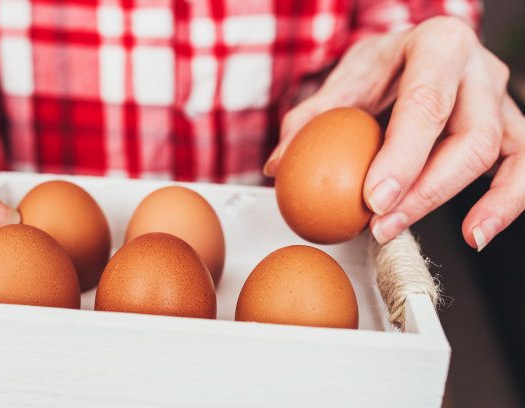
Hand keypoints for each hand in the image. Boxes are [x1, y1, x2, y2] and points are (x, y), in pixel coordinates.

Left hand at [264, 16, 524, 250]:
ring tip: (411, 231)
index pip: (425, 105)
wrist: (415, 53)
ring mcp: (501, 99)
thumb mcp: (344, 79)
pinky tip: (476, 233)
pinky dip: (506, 203)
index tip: (372, 199)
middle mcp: (479, 69)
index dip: (402, 158)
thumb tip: (278, 165)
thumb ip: (310, 118)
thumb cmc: (381, 67)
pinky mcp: (510, 126)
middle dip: (424, 191)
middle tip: (380, 224)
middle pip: (469, 137)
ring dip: (454, 203)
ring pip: (497, 155)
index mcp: (438, 45)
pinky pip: (522, 166)